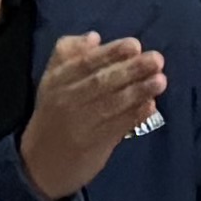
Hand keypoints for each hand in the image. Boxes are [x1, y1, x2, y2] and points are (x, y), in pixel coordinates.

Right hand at [19, 32, 168, 199]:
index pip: (85, 63)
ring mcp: (80, 124)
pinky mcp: (93, 145)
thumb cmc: (54, 115)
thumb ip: (67, 54)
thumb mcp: (51, 81)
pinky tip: (151, 106)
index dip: (111, 54)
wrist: (40, 163)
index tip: (134, 45)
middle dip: (131, 70)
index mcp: (57, 81)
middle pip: (101, 82)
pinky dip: (135, 116)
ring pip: (112, 104)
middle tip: (157, 60)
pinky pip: (117, 127)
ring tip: (160, 80)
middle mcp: (67, 100)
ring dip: (138, 92)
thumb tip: (93, 37)